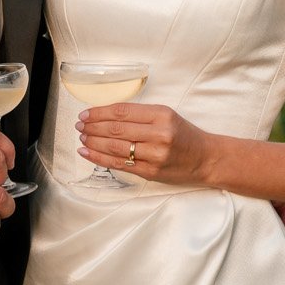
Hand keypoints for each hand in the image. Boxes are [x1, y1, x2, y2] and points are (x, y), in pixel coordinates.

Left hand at [75, 102, 212, 185]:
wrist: (206, 159)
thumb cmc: (184, 135)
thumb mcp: (166, 116)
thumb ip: (140, 115)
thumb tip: (105, 116)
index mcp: (161, 115)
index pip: (122, 112)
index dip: (99, 112)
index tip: (86, 113)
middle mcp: (158, 134)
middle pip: (116, 129)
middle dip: (92, 127)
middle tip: (79, 125)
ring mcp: (155, 155)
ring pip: (115, 147)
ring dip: (93, 142)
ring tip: (81, 138)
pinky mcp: (151, 172)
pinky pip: (120, 164)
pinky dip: (100, 158)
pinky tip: (88, 153)